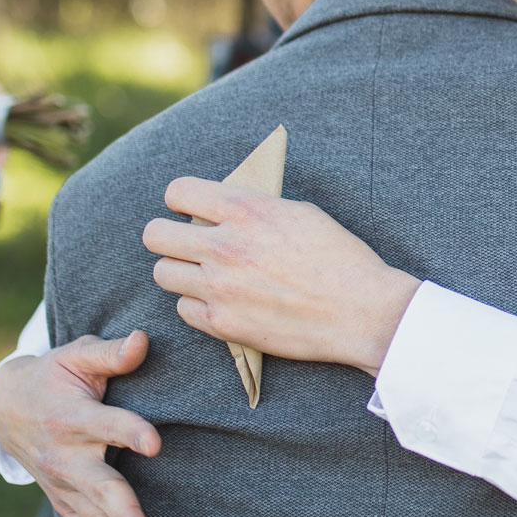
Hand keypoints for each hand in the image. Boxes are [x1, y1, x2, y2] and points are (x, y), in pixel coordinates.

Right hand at [0, 333, 160, 516]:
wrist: (6, 408)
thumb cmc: (54, 376)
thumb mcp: (76, 356)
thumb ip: (109, 353)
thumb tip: (143, 340)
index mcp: (73, 417)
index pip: (107, 425)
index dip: (130, 431)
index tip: (154, 443)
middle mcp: (68, 458)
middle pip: (100, 488)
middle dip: (122, 514)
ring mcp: (66, 487)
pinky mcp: (67, 505)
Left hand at [144, 180, 421, 375]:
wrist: (361, 311)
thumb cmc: (339, 258)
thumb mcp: (299, 212)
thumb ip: (252, 208)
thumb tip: (221, 208)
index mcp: (244, 210)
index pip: (177, 192)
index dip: (181, 200)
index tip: (192, 210)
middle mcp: (224, 247)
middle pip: (155, 235)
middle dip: (169, 237)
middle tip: (189, 245)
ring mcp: (219, 288)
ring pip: (163, 273)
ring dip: (181, 272)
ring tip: (206, 276)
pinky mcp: (222, 324)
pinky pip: (183, 309)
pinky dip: (198, 305)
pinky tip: (224, 302)